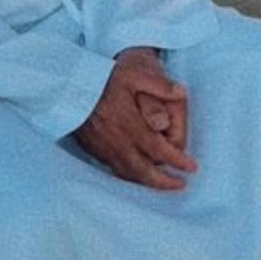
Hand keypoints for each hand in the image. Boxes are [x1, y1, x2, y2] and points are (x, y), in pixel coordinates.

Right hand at [74, 48, 195, 190]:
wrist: (68, 84)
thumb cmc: (103, 77)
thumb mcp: (134, 74)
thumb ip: (159, 84)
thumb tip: (181, 92)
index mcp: (130, 124)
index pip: (158, 150)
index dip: (177, 160)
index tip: (192, 167)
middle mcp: (116, 141)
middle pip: (143, 171)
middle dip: (164, 182)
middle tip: (180, 185)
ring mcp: (102, 147)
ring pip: (127, 173)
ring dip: (147, 183)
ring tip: (162, 185)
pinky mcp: (92, 148)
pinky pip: (113, 169)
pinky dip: (128, 176)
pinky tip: (136, 175)